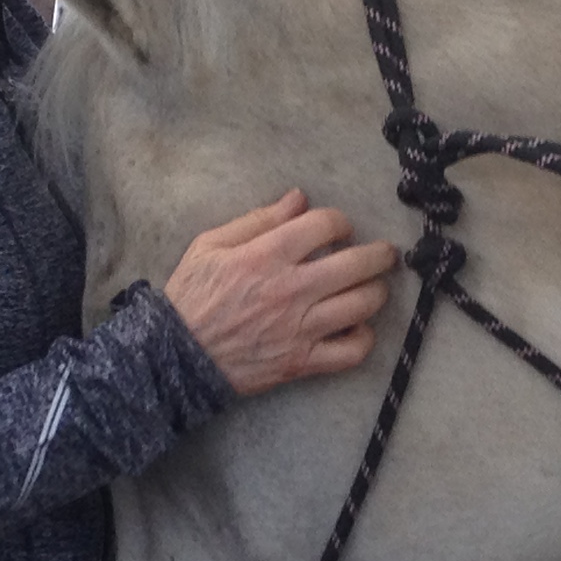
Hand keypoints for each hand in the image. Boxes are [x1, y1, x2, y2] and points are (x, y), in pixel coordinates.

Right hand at [164, 192, 398, 396]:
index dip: (340, 222)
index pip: (325, 225)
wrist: (177, 355)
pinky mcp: (302, 361)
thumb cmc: (192, 296)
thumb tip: (299, 199)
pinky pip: (351, 352)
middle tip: (384, 254)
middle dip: (379, 255)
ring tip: (373, 287)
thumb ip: (258, 220)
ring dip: (376, 292)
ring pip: (361, 305)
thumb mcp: (211, 245)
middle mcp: (290, 289)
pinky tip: (357, 328)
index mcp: (266, 255)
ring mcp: (299, 328)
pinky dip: (363, 339)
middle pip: (356, 264)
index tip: (340, 228)